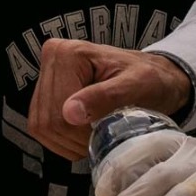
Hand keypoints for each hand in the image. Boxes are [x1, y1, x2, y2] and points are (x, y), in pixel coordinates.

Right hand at [27, 40, 191, 161]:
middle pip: (47, 120)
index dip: (80, 132)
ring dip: (67, 142)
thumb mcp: (136, 86)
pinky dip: (61, 140)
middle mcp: (52, 58)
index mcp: (68, 53)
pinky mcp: (46, 90)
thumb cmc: (150, 79)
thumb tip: (69, 113)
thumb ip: (104, 97)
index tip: (106, 133)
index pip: (59, 110)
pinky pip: (41, 126)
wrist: (154, 76)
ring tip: (93, 136)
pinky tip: (82, 136)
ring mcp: (46, 74)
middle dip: (74, 139)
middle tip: (101, 137)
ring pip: (41, 126)